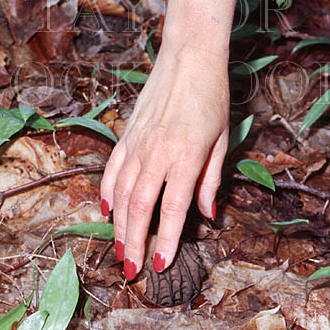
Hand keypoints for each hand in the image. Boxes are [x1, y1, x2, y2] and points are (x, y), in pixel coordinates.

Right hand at [100, 0, 236, 278]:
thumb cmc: (212, 98)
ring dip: (119, 226)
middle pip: (140, 208)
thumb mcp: (222, 140)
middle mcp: (158, 154)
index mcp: (186, 157)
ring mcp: (138, 144)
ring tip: (119, 250)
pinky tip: (108, 211)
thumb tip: (206, 215)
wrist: (189, 59)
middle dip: (135, 243)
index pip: (173, 210)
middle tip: (132, 270)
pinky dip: (108, 193)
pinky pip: (112, 170)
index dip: (167, 241)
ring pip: (122, 194)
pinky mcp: (126, 134)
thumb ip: (211, 180)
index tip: (162, 265)